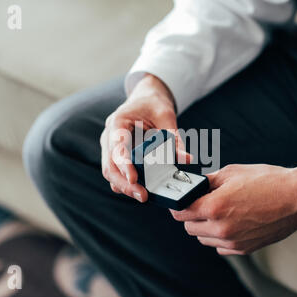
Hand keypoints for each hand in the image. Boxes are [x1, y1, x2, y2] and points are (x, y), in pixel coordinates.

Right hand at [101, 74, 190, 201]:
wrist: (145, 99)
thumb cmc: (153, 105)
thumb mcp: (166, 116)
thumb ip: (174, 138)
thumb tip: (187, 159)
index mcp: (118, 122)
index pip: (116, 146)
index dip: (123, 164)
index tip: (134, 178)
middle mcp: (109, 137)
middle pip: (109, 166)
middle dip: (124, 183)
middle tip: (143, 196)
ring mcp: (111, 148)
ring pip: (111, 173)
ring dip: (125, 187)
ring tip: (144, 196)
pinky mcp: (117, 157)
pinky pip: (118, 174)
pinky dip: (127, 184)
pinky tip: (142, 191)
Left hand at [170, 164, 296, 254]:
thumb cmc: (267, 181)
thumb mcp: (232, 172)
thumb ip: (207, 182)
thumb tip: (193, 186)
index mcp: (215, 206)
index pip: (179, 212)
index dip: (178, 204)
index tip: (181, 200)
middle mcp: (221, 228)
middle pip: (189, 227)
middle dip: (191, 214)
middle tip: (202, 203)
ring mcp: (233, 241)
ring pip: (203, 238)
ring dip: (204, 227)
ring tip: (220, 211)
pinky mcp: (244, 248)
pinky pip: (220, 246)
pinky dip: (219, 236)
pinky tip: (231, 222)